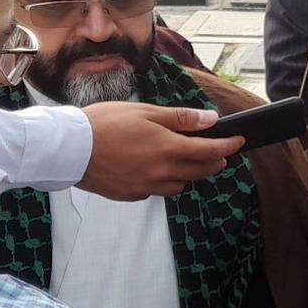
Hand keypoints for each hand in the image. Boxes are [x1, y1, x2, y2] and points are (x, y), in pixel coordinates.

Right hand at [78, 103, 245, 199]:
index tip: (239, 141)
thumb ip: (182, 119)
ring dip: (189, 174)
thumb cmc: (104, 123)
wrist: (68, 148)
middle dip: (215, 162)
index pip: (211, 151)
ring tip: (186, 160)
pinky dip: (164, 181)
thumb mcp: (147, 112)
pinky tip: (156, 169)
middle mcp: (162, 171)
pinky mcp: (132, 195)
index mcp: (168, 148)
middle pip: (201, 171)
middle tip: (220, 153)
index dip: (229, 146)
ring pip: (181, 185)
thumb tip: (211, 120)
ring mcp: (146, 186)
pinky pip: (157, 191)